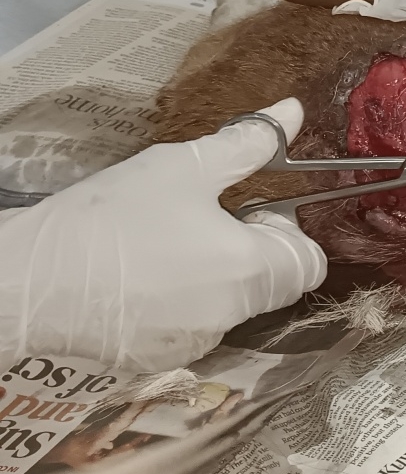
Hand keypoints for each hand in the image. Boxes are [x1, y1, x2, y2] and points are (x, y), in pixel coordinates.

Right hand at [0, 99, 327, 372]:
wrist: (23, 283)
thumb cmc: (107, 219)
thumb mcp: (180, 167)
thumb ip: (246, 145)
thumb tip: (293, 113)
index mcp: (250, 270)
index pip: (309, 264)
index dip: (288, 233)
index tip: (250, 209)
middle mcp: (231, 317)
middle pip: (272, 285)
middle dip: (251, 251)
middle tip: (201, 220)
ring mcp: (194, 344)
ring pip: (229, 306)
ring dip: (213, 276)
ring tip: (162, 244)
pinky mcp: (156, 361)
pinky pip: (189, 327)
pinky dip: (177, 303)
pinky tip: (137, 277)